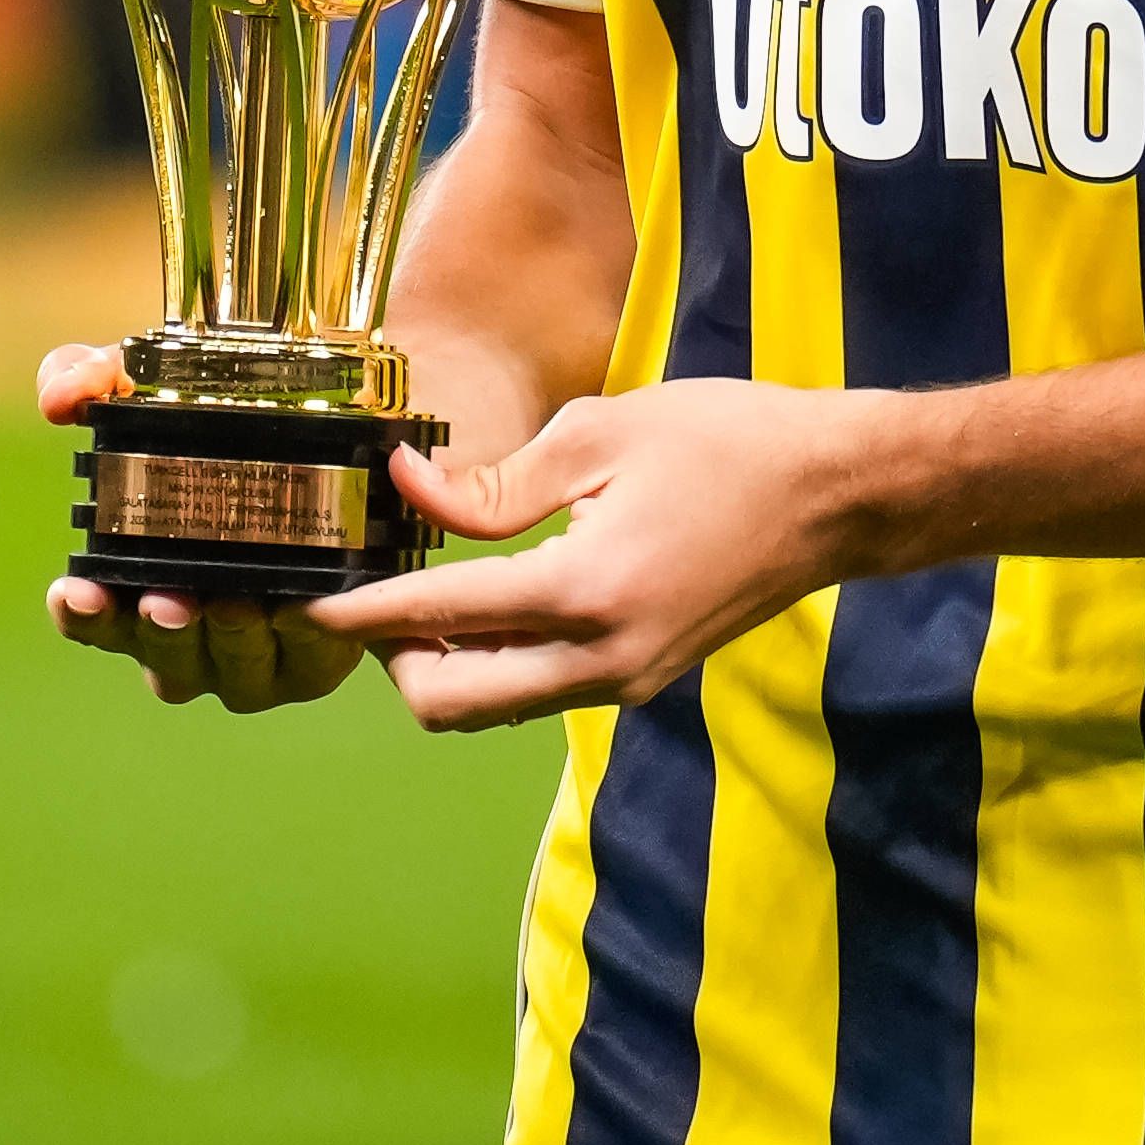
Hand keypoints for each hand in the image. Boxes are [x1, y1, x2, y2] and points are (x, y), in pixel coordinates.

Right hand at [33, 338, 367, 714]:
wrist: (344, 420)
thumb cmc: (234, 418)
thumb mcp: (161, 383)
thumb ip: (98, 375)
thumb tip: (57, 398)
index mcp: (139, 585)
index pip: (93, 617)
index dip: (80, 612)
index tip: (74, 589)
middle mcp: (192, 630)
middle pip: (162, 657)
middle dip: (160, 633)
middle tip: (164, 599)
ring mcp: (254, 650)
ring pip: (231, 670)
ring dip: (229, 640)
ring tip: (234, 602)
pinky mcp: (319, 653)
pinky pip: (305, 662)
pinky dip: (300, 641)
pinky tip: (294, 609)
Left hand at [307, 375, 887, 730]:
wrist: (835, 495)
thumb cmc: (726, 443)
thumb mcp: (598, 433)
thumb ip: (493, 480)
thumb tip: (407, 487)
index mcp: (585, 593)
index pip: (439, 620)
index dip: (361, 616)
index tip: (309, 607)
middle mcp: (602, 660)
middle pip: (450, 706)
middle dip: (392, 660)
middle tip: (370, 599)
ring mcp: (626, 682)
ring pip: (492, 710)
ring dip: (442, 669)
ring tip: (419, 599)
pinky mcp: (642, 681)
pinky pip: (538, 693)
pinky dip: (493, 666)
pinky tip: (484, 608)